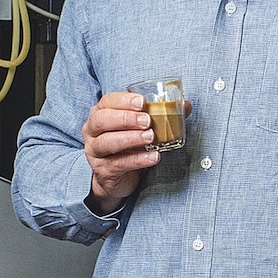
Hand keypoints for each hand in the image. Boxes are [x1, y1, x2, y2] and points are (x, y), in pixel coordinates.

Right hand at [83, 91, 160, 211]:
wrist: (115, 177)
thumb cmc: (127, 145)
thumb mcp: (139, 128)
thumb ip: (160, 115)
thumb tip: (186, 105)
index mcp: (100, 114)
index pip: (107, 102)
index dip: (124, 101)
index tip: (142, 102)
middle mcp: (92, 131)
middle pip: (101, 121)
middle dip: (125, 118)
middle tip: (147, 121)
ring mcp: (95, 152)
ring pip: (106, 142)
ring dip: (130, 138)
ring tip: (151, 137)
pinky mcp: (103, 170)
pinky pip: (119, 164)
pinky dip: (137, 159)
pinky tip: (153, 157)